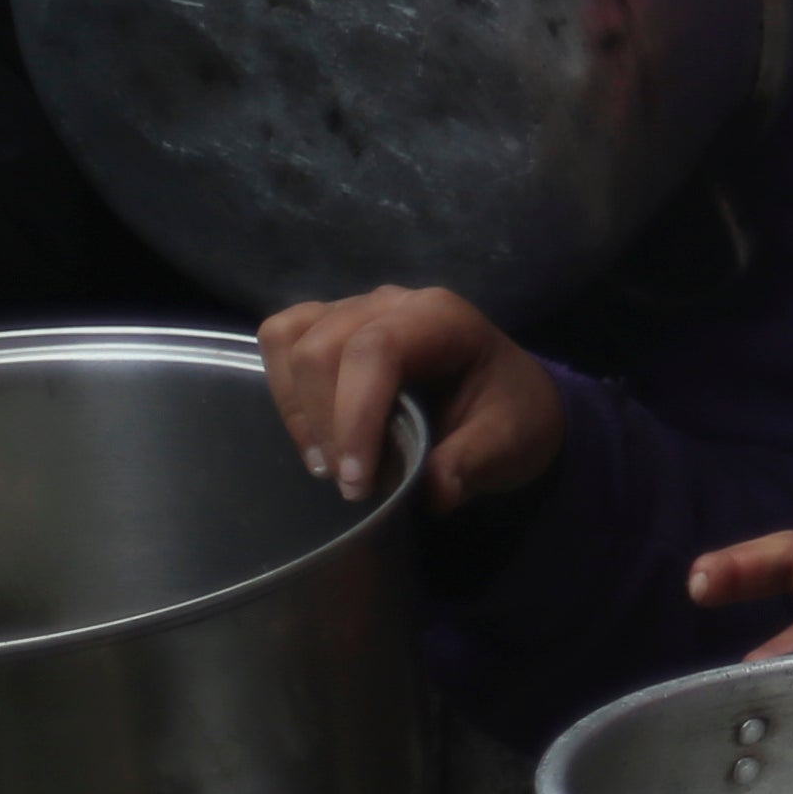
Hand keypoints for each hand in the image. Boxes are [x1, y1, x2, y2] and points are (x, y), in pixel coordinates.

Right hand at [258, 286, 564, 510]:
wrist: (508, 401)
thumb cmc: (510, 414)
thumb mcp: (510, 443)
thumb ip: (472, 463)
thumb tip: (434, 490)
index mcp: (442, 318)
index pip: (376, 351)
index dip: (354, 416)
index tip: (357, 481)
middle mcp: (393, 303)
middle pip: (322, 348)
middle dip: (325, 423)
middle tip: (352, 483)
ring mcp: (355, 310)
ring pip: (290, 341)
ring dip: (299, 410)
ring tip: (329, 466)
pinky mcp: (329, 328)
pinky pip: (282, 340)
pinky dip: (285, 392)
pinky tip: (316, 436)